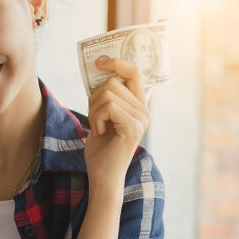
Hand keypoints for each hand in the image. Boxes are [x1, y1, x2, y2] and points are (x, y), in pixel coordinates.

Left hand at [84, 57, 149, 201]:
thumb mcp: (102, 117)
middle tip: (96, 119)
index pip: (134, 73)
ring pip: (108, 93)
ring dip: (94, 110)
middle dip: (94, 98)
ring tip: (98, 128)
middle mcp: (144, 111)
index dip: (117, 63)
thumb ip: (106, 98)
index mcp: (138, 107)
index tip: (99, 61)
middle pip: (113, 82)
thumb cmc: (100, 149)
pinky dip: (97, 118)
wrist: (102, 176)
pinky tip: (100, 133)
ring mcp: (141, 119)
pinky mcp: (133, 127)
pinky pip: (108, 106)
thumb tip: (99, 73)